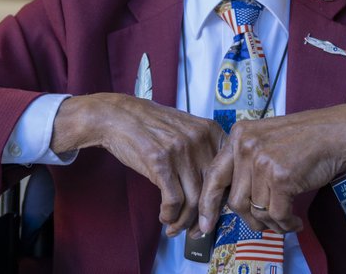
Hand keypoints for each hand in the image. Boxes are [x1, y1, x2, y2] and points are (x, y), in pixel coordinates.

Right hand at [52, 93, 224, 235]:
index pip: (227, 173)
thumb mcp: (185, 128)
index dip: (222, 199)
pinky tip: (165, 217)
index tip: (215, 213)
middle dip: (206, 217)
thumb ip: (204, 150)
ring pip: (194, 200)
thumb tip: (216, 189)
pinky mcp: (160, 163)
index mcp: (210, 131)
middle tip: (199, 230)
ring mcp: (180, 151)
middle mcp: (199, 140)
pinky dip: (170, 215)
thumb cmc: (151, 125)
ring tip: (175, 227)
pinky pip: (174, 200)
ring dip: (184, 221)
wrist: (118, 116)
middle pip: (212, 190)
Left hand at [195, 103, 345, 236]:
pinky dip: (286, 224)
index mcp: (239, 136)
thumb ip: (246, 163)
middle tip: (266, 224)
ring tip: (285, 221)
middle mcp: (246, 146)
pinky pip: (277, 214)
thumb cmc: (305, 139)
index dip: (209, 203)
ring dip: (272, 223)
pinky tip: (296, 222)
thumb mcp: (266, 141)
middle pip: (235, 200)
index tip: (206, 223)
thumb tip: (234, 201)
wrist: (337, 132)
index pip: (215, 175)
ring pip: (256, 210)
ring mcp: (262, 161)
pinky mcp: (281, 177)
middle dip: (251, 219)